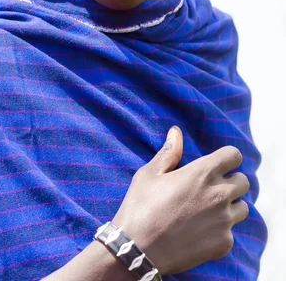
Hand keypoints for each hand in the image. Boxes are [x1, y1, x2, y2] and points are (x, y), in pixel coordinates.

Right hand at [112, 127, 248, 274]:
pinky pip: (231, 232)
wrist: (138, 249)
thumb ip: (169, 152)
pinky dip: (220, 230)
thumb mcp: (150, 174)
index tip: (217, 164)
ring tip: (207, 211)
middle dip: (230, 181)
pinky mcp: (223, 243)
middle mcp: (219, 195)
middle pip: (243, 181)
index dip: (226, 158)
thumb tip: (176, 132)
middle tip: (210, 189)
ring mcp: (223, 221)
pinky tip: (199, 232)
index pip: (233, 155)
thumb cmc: (141, 207)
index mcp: (203, 173)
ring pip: (242, 208)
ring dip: (230, 206)